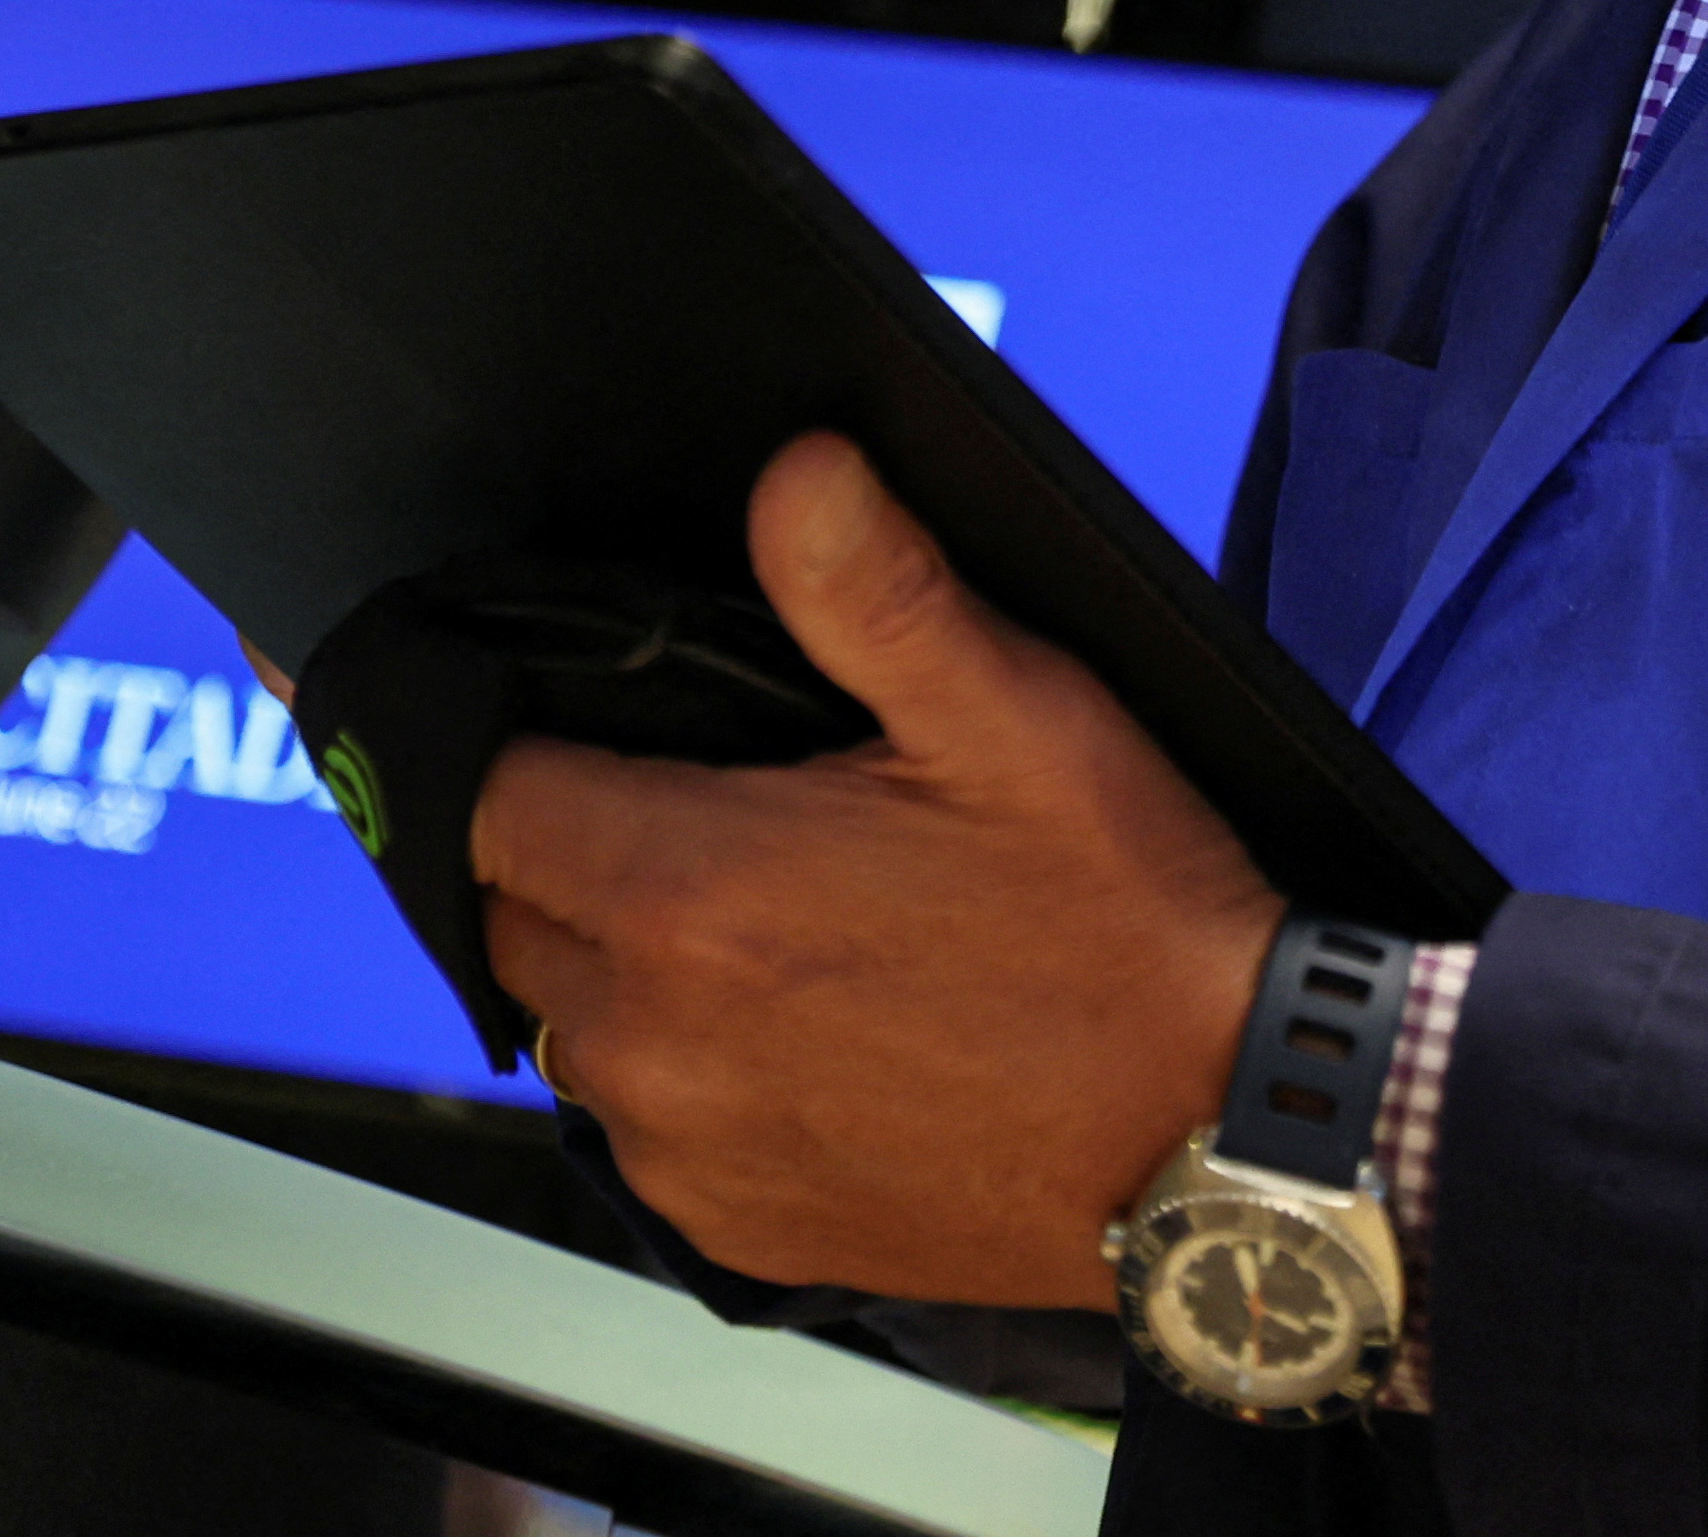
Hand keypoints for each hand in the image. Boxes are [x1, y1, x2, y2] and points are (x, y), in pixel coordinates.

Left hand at [476, 430, 1282, 1306]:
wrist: (1221, 1135)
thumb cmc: (1125, 929)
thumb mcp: (1014, 717)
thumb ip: (875, 588)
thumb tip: (797, 476)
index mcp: (694, 894)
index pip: (486, 799)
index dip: (528, 745)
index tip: (610, 733)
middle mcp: (658, 1040)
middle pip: (514, 913)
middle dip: (581, 852)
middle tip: (722, 819)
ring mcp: (692, 1150)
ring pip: (573, 1027)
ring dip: (630, 971)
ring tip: (776, 928)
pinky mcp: (739, 1229)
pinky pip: (647, 1134)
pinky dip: (690, 1079)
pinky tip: (808, 1034)